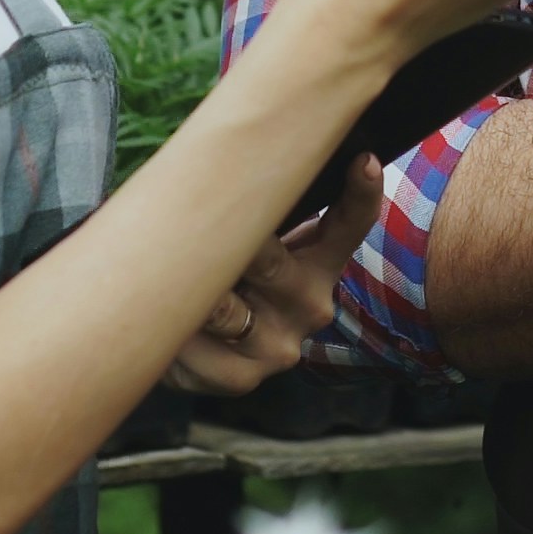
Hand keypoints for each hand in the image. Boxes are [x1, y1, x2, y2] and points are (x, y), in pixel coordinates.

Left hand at [166, 156, 387, 394]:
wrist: (191, 348)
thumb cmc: (225, 274)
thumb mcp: (247, 238)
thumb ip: (252, 210)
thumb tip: (227, 156)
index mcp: (318, 261)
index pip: (348, 226)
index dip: (360, 194)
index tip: (364, 161)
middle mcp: (310, 303)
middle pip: (268, 262)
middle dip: (227, 246)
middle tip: (195, 228)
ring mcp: (278, 345)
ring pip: (224, 308)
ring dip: (191, 292)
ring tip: (168, 280)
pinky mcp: (242, 377)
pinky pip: (195, 343)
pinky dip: (173, 328)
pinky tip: (168, 323)